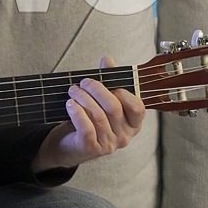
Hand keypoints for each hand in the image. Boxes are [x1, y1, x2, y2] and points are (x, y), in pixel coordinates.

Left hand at [33, 57, 146, 171]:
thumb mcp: (101, 100)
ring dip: (83, 98)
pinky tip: (70, 104)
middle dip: (97, 89)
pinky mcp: (91, 148)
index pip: (137, 108)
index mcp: (133, 123)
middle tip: (84, 82)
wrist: (69, 144)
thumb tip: (108, 60)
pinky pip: (86, 127)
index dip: (124, 93)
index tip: (109, 83)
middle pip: (113, 107)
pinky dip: (76, 112)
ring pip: (97, 115)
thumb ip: (108, 80)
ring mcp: (108, 144)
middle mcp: (124, 136)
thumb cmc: (89, 119)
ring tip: (73, 90)